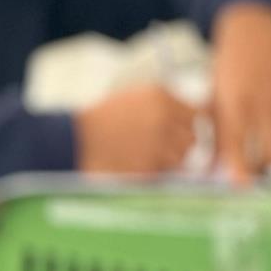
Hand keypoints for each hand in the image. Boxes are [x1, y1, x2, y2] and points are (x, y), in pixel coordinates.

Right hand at [76, 84, 199, 175]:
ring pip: (179, 160)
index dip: (189, 125)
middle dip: (179, 145)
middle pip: (191, 139)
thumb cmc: (101, 118)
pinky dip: (153, 173)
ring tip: (146, 158)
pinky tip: (135, 166)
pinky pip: (162, 175)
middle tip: (162, 148)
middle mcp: (164, 120)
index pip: (196, 114)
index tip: (182, 131)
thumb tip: (192, 116)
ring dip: (167, 162)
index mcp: (162, 99)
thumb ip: (165, 102)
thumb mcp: (135, 96)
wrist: (74, 140)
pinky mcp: (147, 168)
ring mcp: (157, 146)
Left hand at [210, 2, 270, 184]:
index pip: (238, 150)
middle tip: (246, 176)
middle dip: (257, 171)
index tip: (238, 188)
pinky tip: (266, 136)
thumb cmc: (230, 68)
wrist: (259, 35)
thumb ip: (215, 136)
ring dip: (269, 158)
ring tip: (255, 159)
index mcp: (237, 106)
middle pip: (268, 156)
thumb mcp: (214, 101)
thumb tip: (212, 170)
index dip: (239, 173)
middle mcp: (265, 106)